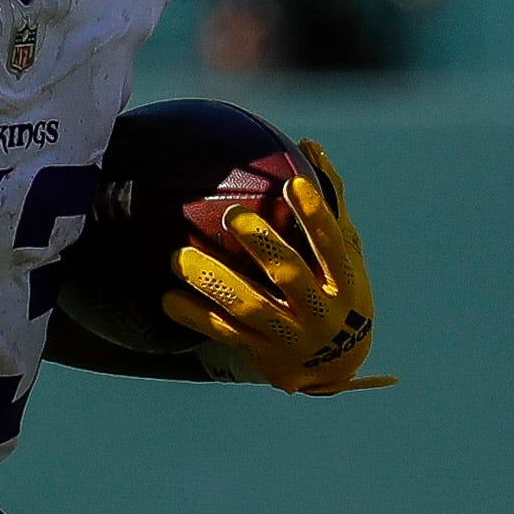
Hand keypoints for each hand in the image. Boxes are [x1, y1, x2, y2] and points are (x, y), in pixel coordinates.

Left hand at [167, 138, 391, 393]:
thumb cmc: (335, 291)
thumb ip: (329, 206)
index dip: (316, 216)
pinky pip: (224, 333)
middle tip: (233, 216)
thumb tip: (309, 147)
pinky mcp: (262, 355)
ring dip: (213, 281)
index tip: (294, 183)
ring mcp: (290, 336)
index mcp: (345, 281)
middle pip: (290, 275)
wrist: (332, 367)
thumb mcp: (344, 255)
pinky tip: (168, 298)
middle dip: (263, 245)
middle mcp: (320, 311)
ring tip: (178, 258)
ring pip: (249, 307)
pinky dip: (196, 316)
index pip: (332, 244)